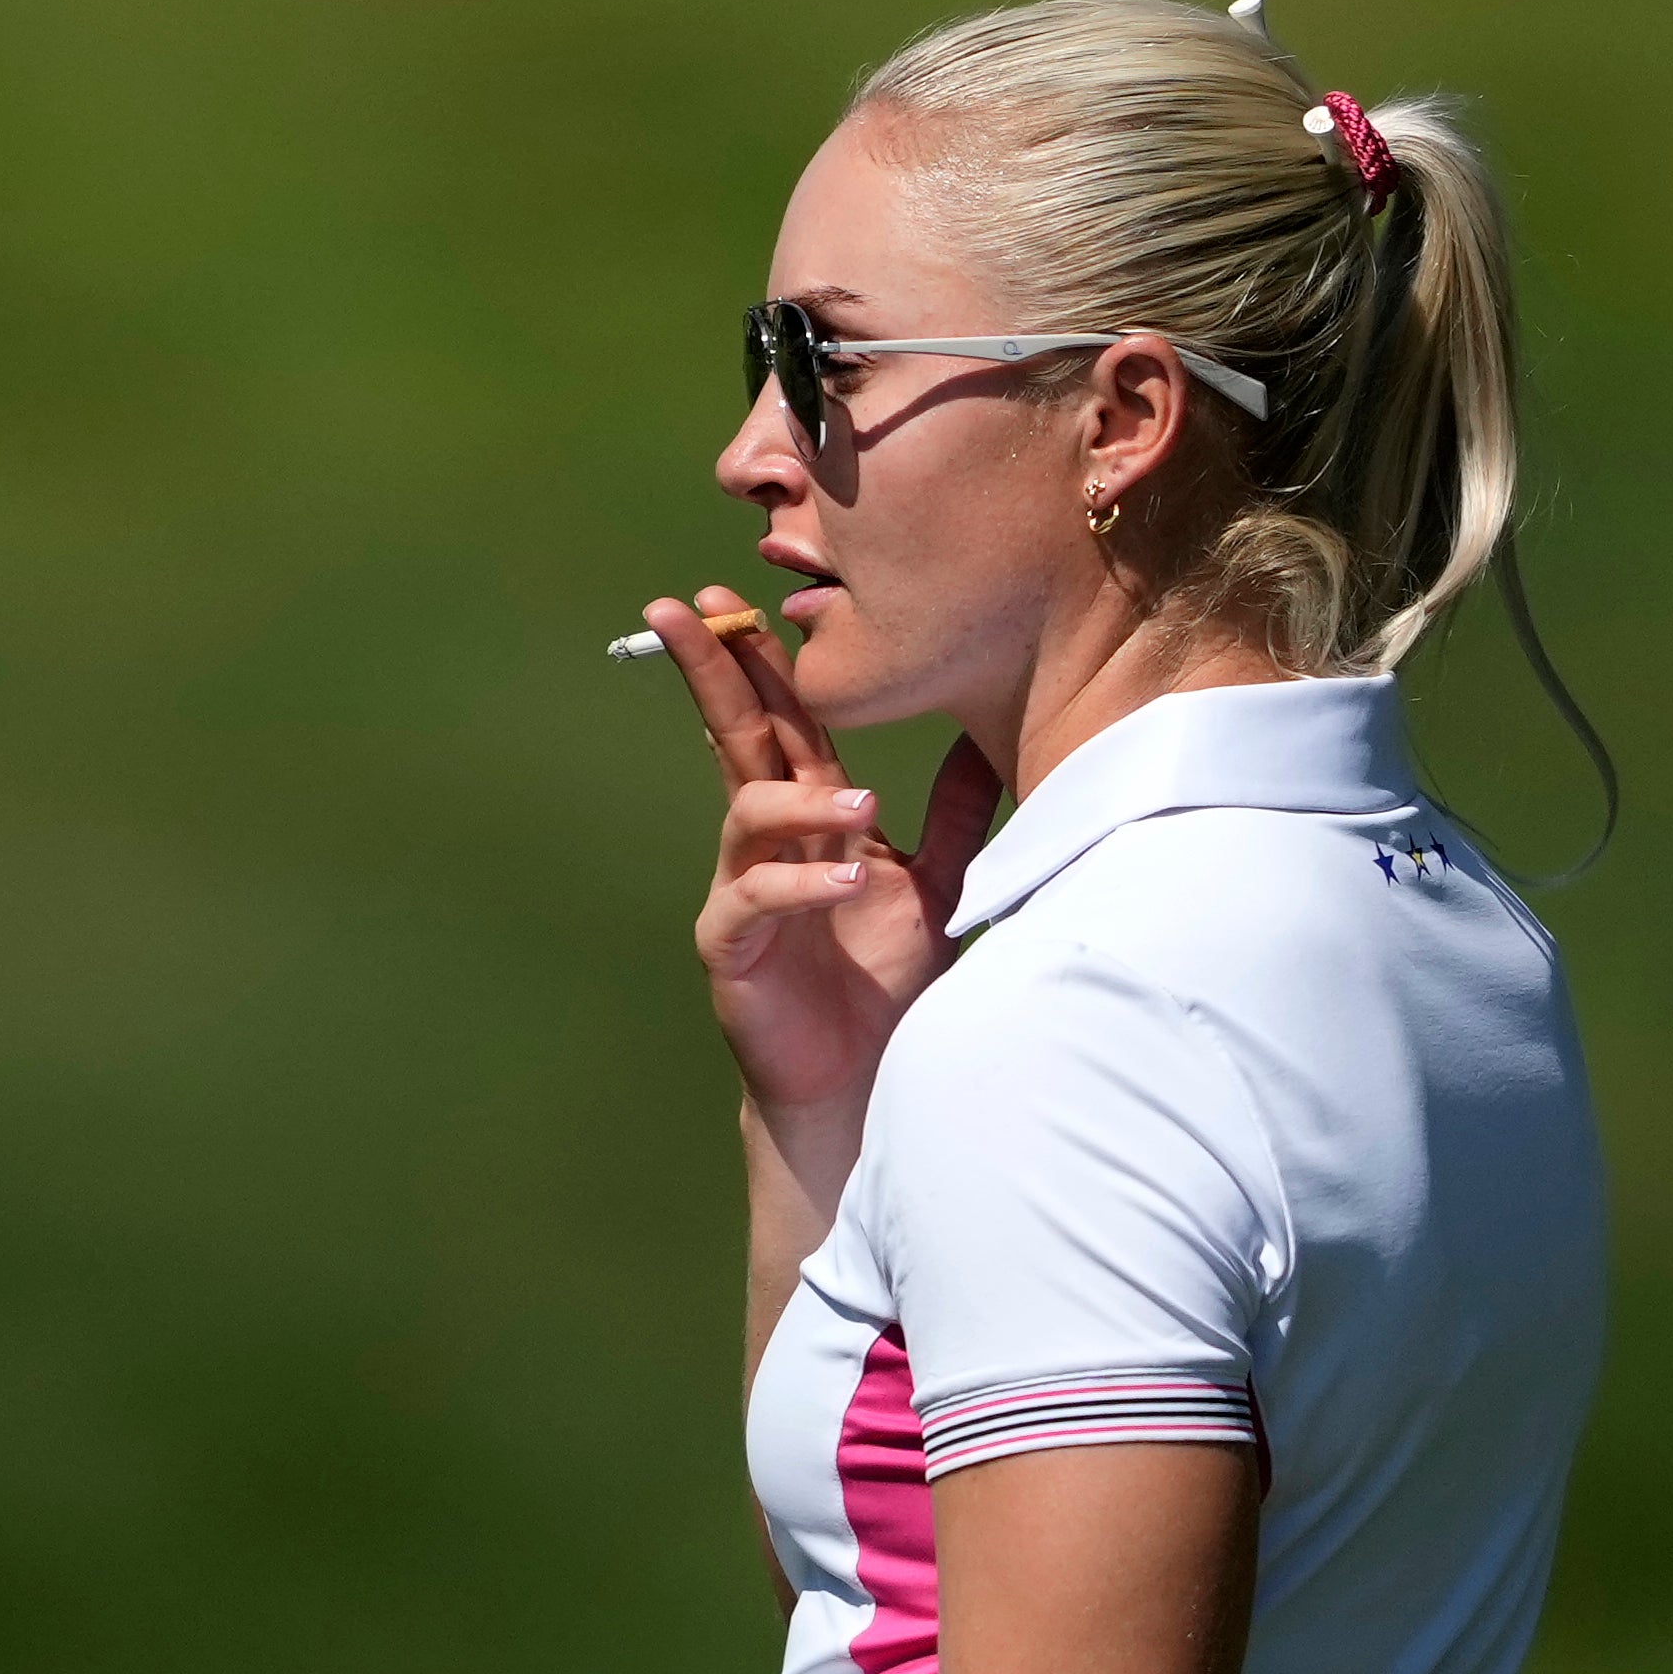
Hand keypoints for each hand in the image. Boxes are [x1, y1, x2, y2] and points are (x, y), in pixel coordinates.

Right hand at [651, 588, 999, 1119]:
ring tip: (860, 807)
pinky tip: (848, 884)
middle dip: (711, 674)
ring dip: (799, 801)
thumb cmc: (887, 982)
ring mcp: (743, 890)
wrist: (864, 1077)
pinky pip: (755, 901)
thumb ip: (954, 814)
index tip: (742, 596)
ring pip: (746, 815)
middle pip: (733, 738)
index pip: (784, 721)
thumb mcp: (936, 883)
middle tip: (688, 611)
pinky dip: (802, 886)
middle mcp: (769, 842)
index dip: (763, 661)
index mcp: (812, 815)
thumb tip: (985, 738)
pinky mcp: (733, 947)